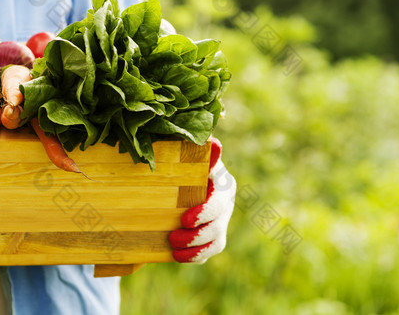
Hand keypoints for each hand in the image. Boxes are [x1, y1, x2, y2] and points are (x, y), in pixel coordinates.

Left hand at [169, 138, 235, 262]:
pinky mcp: (214, 236)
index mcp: (223, 184)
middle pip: (218, 225)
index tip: (185, 220)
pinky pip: (210, 251)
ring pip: (216, 241)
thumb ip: (200, 152)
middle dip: (196, 235)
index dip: (204, 213)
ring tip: (174, 249)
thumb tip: (213, 142)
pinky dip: (195, 256)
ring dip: (195, 248)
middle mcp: (226, 203)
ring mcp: (221, 221)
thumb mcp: (190, 157)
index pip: (219, 202)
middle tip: (173, 237)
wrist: (177, 181)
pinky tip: (178, 255)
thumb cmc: (184, 164)